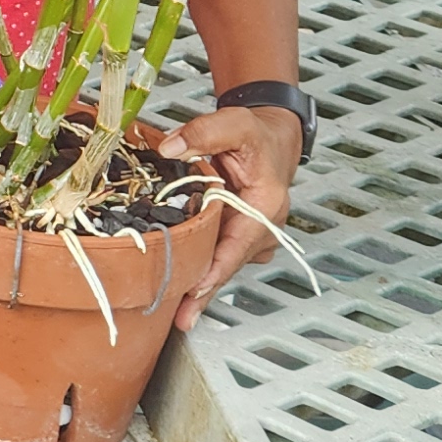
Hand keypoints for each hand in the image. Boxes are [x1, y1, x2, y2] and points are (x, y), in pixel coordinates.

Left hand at [159, 102, 303, 329]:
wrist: (271, 138)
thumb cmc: (256, 134)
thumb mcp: (234, 124)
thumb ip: (202, 133)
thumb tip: (170, 148)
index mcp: (266, 205)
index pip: (238, 245)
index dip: (217, 269)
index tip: (198, 291)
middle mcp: (262, 227)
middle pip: (229, 264)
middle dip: (205, 291)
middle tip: (181, 317)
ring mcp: (251, 235)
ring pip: (222, 263)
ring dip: (201, 283)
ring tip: (178, 311)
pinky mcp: (238, 236)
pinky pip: (217, 255)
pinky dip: (200, 268)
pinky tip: (179, 285)